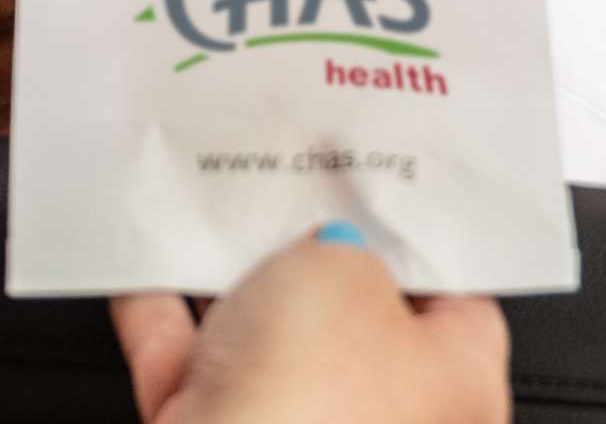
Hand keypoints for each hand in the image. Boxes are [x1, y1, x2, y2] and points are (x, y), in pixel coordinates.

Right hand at [112, 229, 509, 423]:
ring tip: (210, 228)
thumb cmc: (310, 407)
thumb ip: (343, 244)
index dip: (418, 246)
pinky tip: (146, 268)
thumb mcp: (343, 270)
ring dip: (231, 292)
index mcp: (460, 393)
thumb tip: (328, 244)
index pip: (458, 306)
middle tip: (291, 204)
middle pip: (350, 325)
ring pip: (265, 350)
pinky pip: (192, 371)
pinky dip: (166, 321)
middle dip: (312, 264)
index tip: (380, 201)